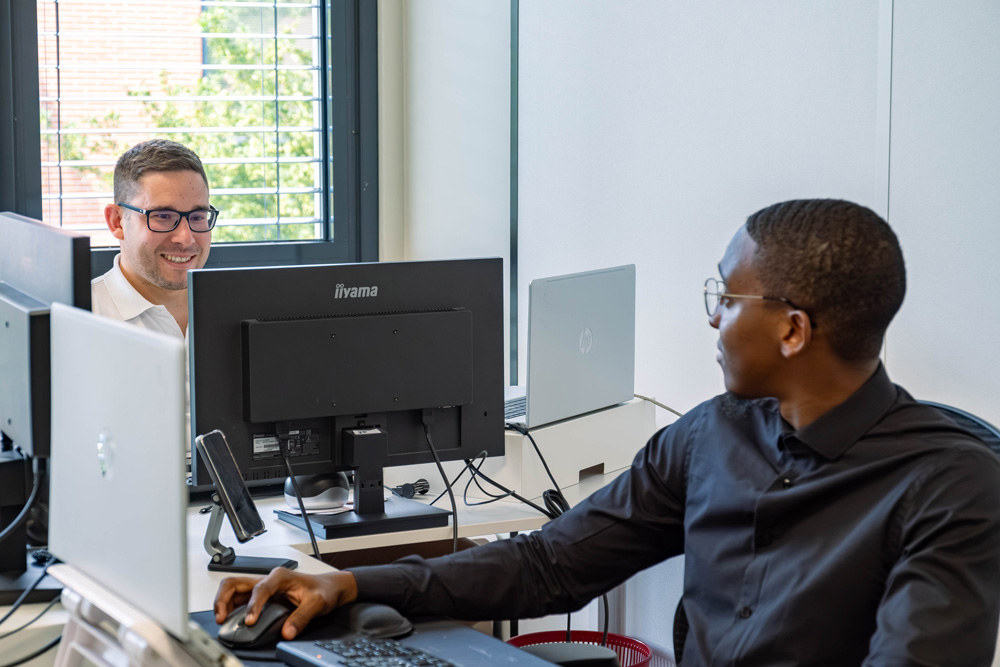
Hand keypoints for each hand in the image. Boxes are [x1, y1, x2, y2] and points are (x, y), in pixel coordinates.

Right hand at [213, 567, 357, 639]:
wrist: (329, 587)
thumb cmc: (323, 590)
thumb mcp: (317, 603)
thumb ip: (302, 617)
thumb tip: (287, 631)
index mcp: (280, 576)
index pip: (259, 589)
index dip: (252, 606)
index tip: (249, 621)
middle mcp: (268, 579)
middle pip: (235, 582)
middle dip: (223, 599)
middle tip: (221, 618)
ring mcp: (263, 587)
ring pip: (233, 589)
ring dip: (223, 603)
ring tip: (221, 620)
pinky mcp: (262, 597)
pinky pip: (239, 599)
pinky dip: (230, 608)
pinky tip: (230, 619)